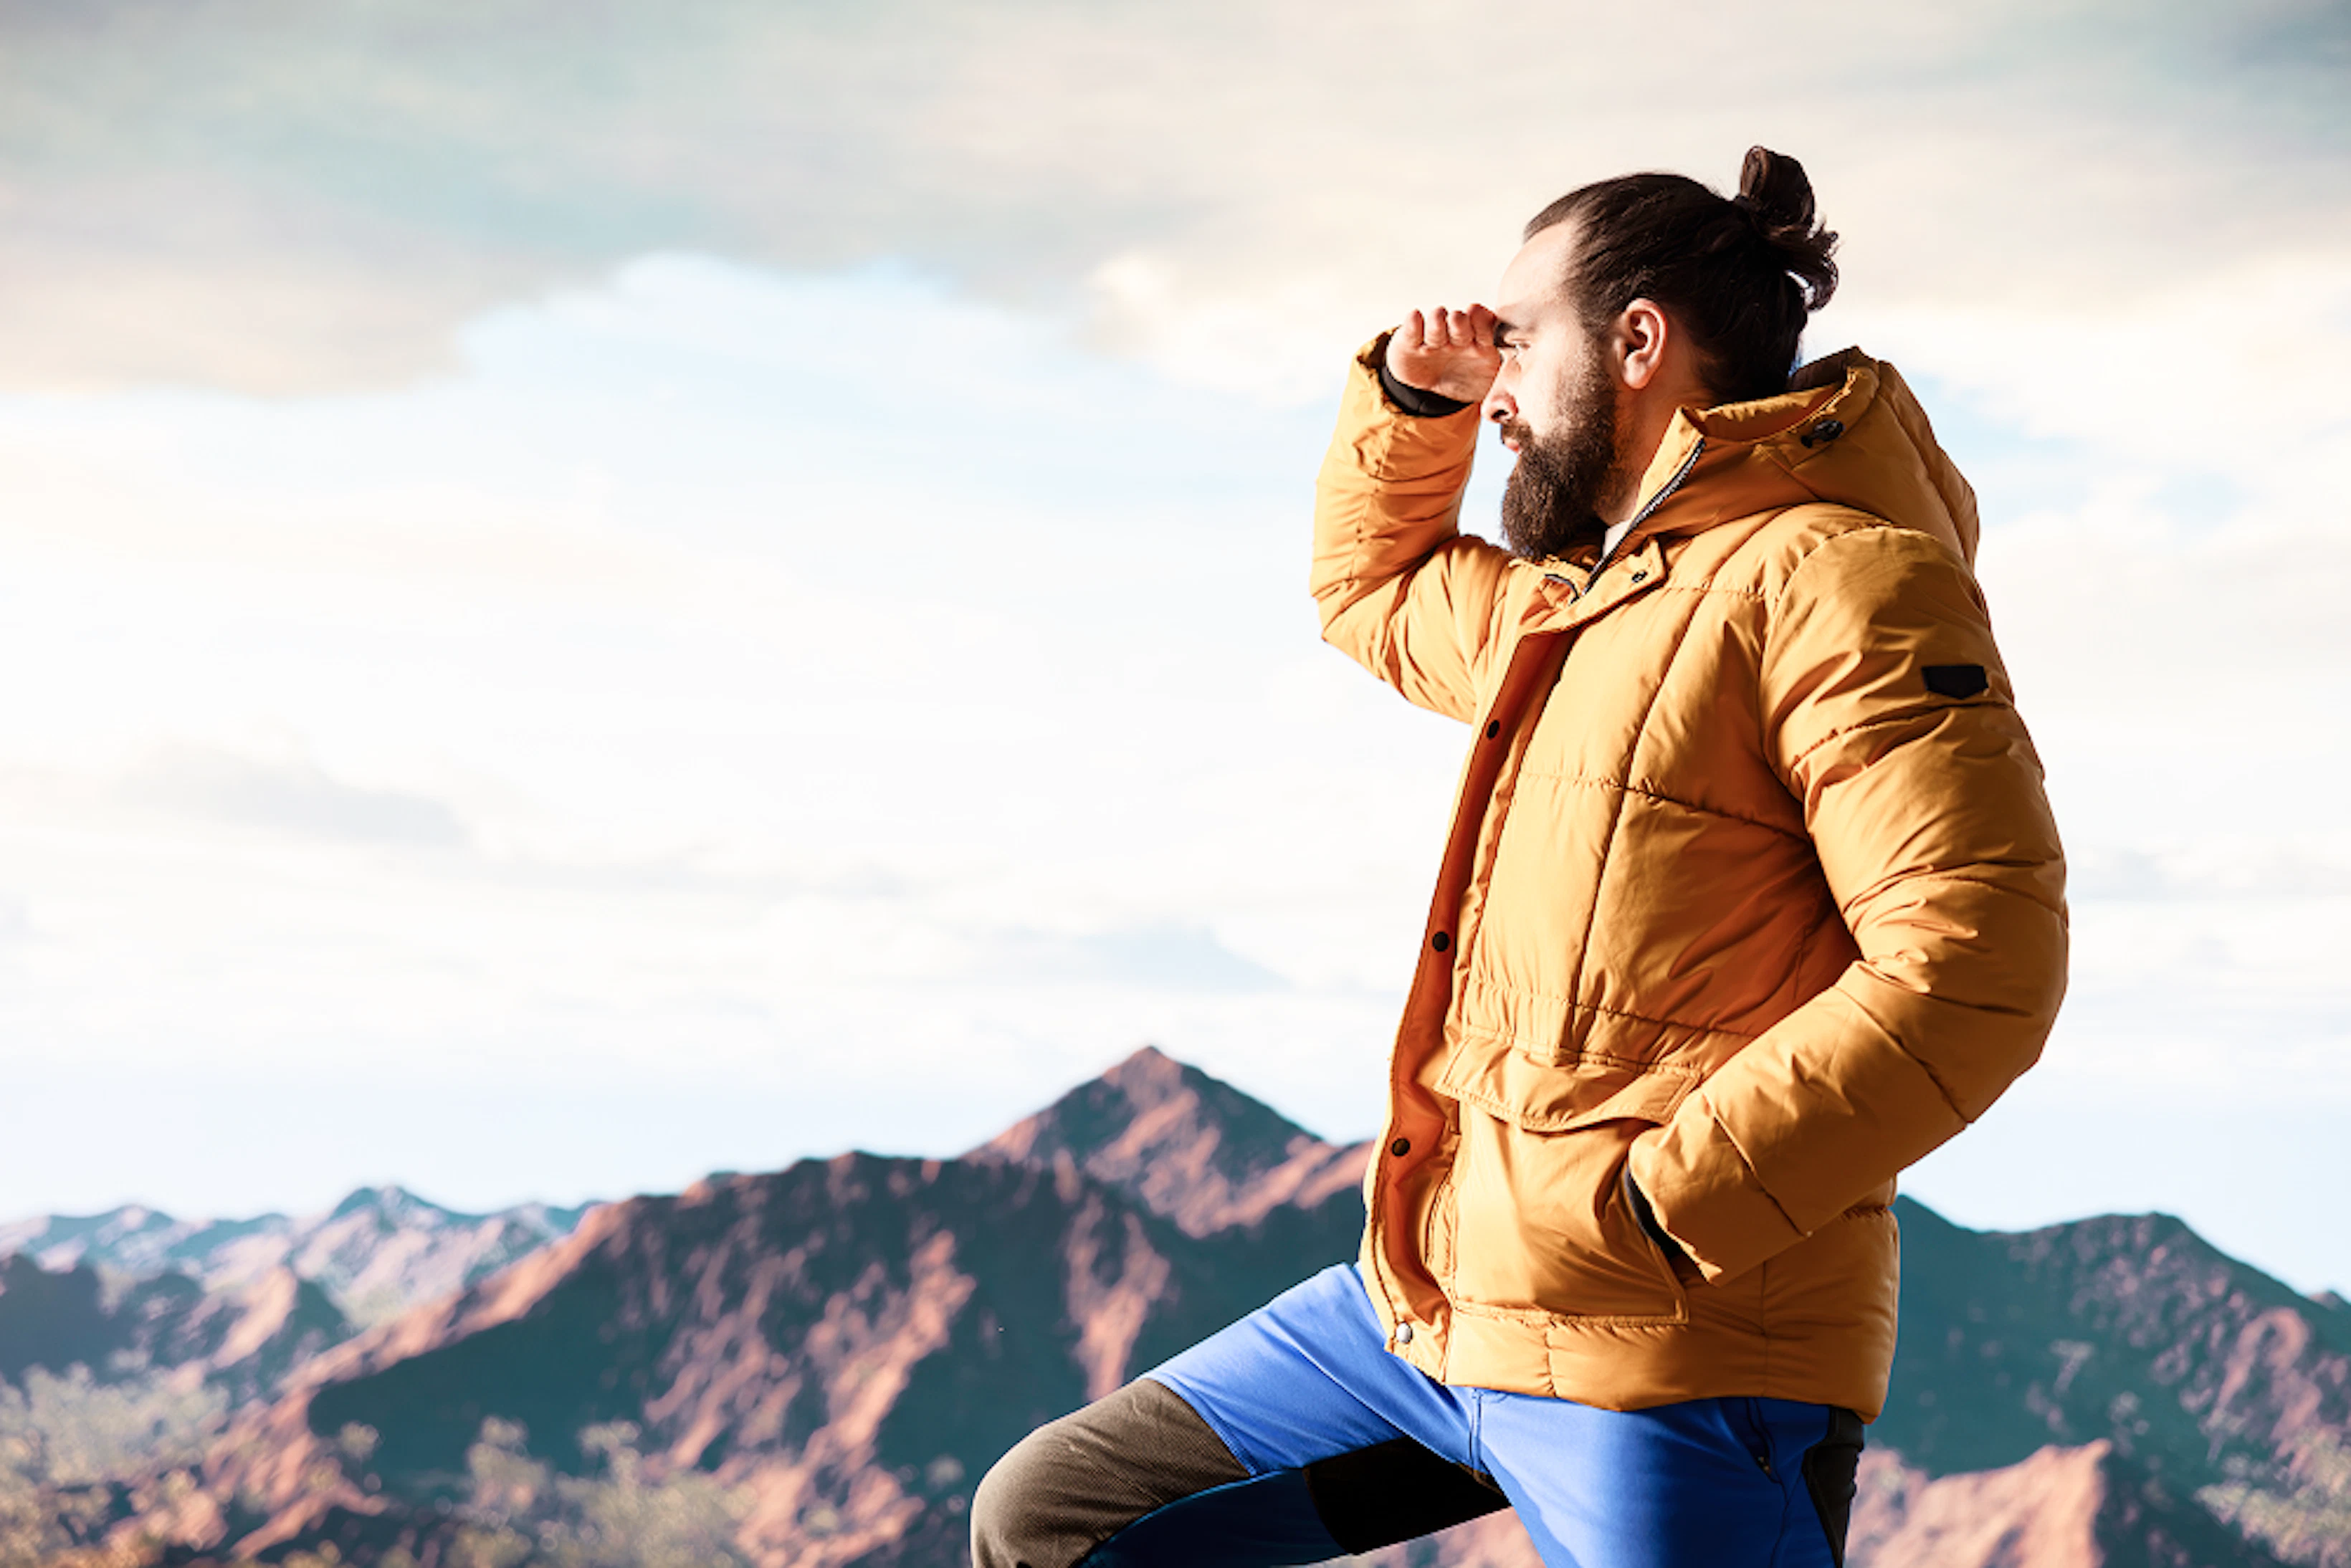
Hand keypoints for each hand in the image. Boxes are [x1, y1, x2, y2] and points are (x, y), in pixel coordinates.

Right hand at [1385, 305, 1500, 402]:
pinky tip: (1415, 319)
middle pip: (1460, 320)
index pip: (1485, 324)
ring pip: (1437, 321)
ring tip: (1437, 329)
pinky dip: (1413, 322)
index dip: (1483, 321)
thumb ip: (1501, 398)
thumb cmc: (1464, 383)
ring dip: (1438, 322)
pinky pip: (1412, 326)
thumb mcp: (1485, 391)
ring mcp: (1433, 336)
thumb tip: (1511, 410)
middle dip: (1460, 322)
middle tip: (1458, 327)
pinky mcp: (1409, 340)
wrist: (1430, 389)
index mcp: (1479, 343)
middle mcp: (1457, 335)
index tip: (1481, 325)